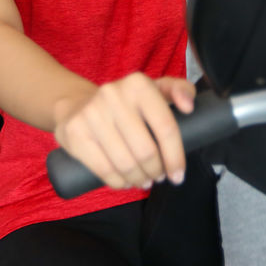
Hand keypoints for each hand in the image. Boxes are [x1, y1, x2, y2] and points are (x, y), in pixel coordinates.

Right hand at [52, 72, 195, 189]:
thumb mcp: (154, 89)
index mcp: (139, 84)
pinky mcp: (75, 133)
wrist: (76, 105)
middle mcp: (114, 95)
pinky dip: (119, 182)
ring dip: (139, 179)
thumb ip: (180, 90)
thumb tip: (189, 107)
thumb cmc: (125, 103)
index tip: (178, 174)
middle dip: (156, 171)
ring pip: (125, 163)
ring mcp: (92, 114)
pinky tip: (125, 182)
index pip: (166, 127)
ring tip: (143, 180)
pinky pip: (104, 169)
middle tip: (158, 176)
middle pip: (146, 150)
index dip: (175, 156)